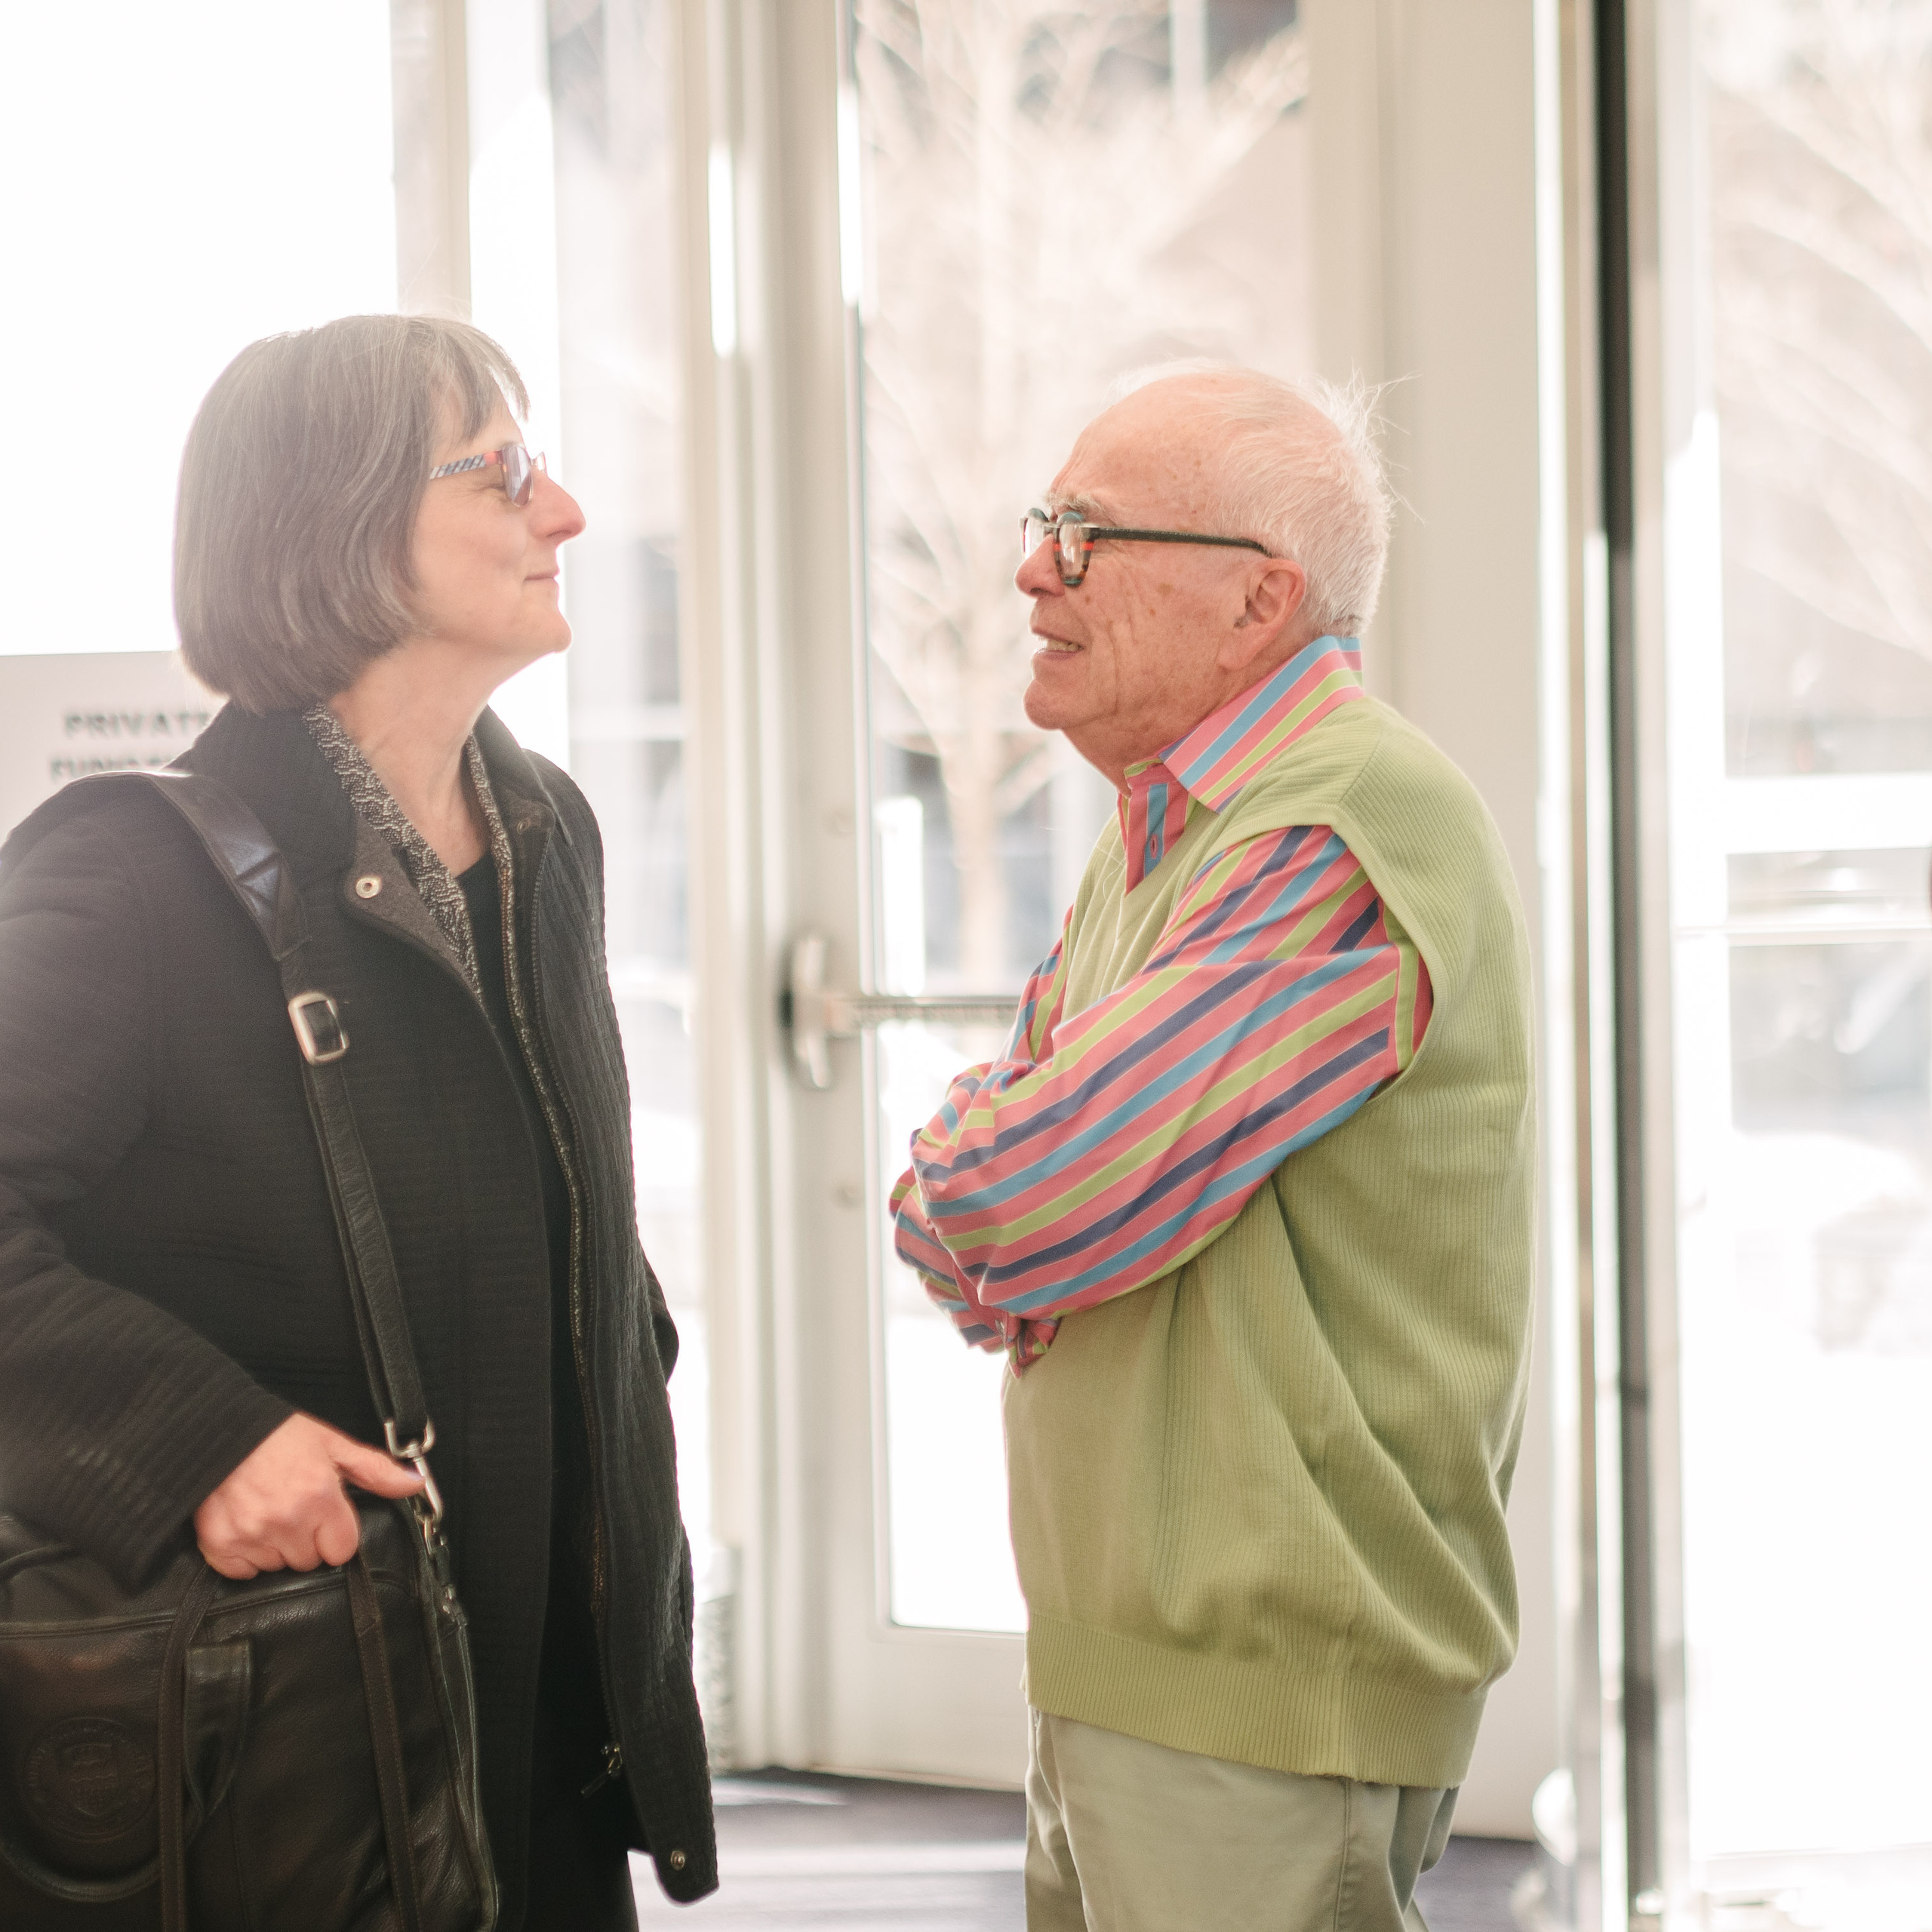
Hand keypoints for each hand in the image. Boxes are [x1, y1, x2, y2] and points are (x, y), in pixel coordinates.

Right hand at [193, 1413, 422, 1578]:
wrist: (219, 1430)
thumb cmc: (277, 1435)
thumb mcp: (333, 1444)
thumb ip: (375, 1470)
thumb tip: (414, 1483)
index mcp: (320, 1497)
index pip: (342, 1549)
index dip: (336, 1534)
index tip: (325, 1517)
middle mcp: (287, 1520)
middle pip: (309, 1560)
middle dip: (306, 1539)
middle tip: (292, 1507)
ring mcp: (251, 1535)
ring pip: (277, 1566)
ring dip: (276, 1547)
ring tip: (268, 1511)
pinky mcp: (220, 1544)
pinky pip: (242, 1572)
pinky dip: (244, 1555)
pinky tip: (246, 1525)